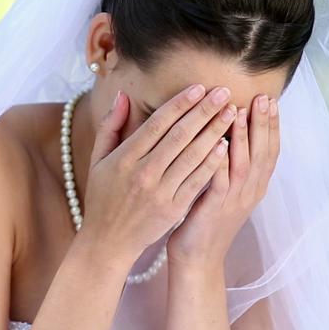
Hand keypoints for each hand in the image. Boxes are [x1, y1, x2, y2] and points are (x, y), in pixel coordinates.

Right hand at [79, 84, 236, 266]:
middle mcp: (143, 173)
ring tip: (231, 113)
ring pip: (192, 157)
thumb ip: (110, 126)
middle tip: (224, 92)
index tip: (199, 88)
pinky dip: (212, 163)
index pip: (157, 124)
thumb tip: (123, 95)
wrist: (107, 241)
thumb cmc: (102, 197)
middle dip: (204, 112)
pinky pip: (196, 182)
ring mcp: (160, 192)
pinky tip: (226, 145)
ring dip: (214, 132)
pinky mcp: (173, 209)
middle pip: (179, 136)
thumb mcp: (97, 160)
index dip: (180, 104)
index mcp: (124, 158)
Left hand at [166, 93, 279, 269]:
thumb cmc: (206, 221)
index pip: (270, 151)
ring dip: (243, 137)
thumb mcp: (226, 191)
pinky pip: (220, 182)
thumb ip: (232, 165)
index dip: (273, 125)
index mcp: (254, 187)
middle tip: (264, 97)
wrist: (198, 260)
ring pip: (244, 164)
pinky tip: (218, 142)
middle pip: (263, 153)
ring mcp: (234, 202)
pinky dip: (220, 161)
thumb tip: (230, 134)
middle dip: (263, 123)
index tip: (271, 99)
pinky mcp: (214, 210)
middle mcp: (250, 193)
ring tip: (240, 110)